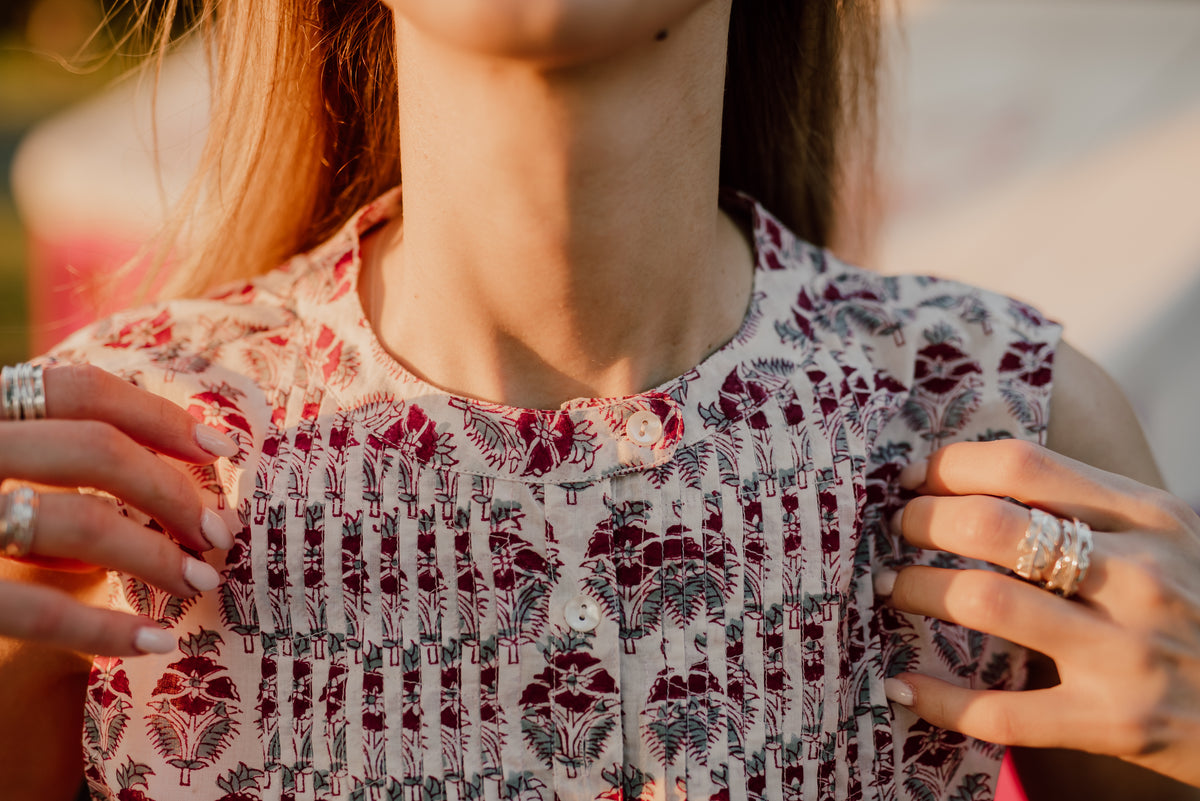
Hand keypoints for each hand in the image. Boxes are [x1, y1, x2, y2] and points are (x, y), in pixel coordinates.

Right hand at [0, 364, 237, 655]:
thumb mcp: (3, 466)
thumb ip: (60, 460)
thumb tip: (184, 476)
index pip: (77, 388)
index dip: (158, 413)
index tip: (223, 448)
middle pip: (92, 448)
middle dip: (172, 490)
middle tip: (220, 532)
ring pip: (73, 522)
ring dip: (153, 556)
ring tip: (199, 582)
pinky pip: (27, 607)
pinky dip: (100, 629)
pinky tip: (153, 642)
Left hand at [880, 439, 1199, 788]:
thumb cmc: (1199, 608)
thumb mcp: (1168, 538)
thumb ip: (1092, 507)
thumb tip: (973, 483)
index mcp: (1150, 518)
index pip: (1021, 465)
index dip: (947, 467)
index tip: (910, 479)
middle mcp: (1138, 578)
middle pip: (990, 525)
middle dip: (919, 522)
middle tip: (894, 531)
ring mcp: (1124, 653)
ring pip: (983, 601)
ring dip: (914, 589)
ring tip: (890, 588)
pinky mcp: (1111, 722)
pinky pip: (999, 710)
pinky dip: (936, 697)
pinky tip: (901, 685)